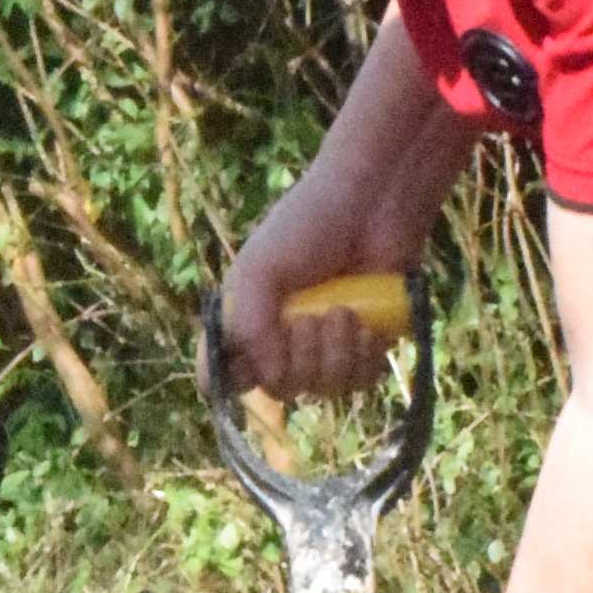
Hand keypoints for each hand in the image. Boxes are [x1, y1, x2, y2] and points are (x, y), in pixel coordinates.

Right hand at [216, 196, 400, 403]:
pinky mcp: (363, 346)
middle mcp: (280, 339)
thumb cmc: (309, 224)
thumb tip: (270, 376)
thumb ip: (249, 324)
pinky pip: (360, 382)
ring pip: (323, 388)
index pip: (217, 375)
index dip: (228, 381)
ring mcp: (323, 346)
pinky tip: (367, 326)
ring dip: (337, 352)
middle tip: (311, 316)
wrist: (375, 204)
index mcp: (244, 320)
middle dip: (299, 357)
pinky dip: (364, 357)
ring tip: (344, 311)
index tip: (249, 364)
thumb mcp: (261, 269)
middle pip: (279, 388)